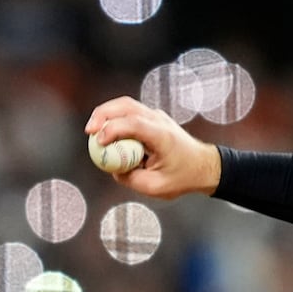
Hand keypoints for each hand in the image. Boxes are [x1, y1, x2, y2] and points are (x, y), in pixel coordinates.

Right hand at [84, 97, 221, 198]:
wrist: (204, 166)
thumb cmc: (183, 177)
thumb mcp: (155, 187)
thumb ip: (130, 179)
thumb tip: (112, 169)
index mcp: (162, 135)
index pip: (134, 123)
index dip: (113, 129)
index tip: (98, 141)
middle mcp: (159, 120)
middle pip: (126, 105)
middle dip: (103, 114)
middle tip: (88, 131)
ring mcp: (157, 116)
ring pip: (126, 105)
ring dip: (106, 113)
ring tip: (93, 130)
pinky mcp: (153, 119)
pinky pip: (130, 113)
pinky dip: (115, 118)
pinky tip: (106, 132)